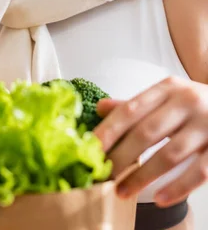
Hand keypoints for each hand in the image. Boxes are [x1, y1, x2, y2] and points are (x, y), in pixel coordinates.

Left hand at [93, 76, 207, 206]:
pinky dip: (177, 188)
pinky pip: (198, 172)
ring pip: (169, 155)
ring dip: (142, 176)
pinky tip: (159, 198)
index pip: (131, 109)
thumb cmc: (194, 104)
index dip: (109, 130)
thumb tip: (101, 108)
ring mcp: (205, 125)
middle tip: (102, 174)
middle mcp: (186, 102)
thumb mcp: (166, 96)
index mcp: (168, 88)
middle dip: (121, 156)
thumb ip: (136, 104)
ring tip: (121, 191)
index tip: (91, 148)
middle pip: (147, 132)